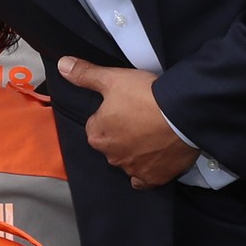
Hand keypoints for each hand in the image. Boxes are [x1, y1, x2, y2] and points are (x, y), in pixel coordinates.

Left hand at [57, 56, 196, 187]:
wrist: (182, 114)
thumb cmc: (146, 97)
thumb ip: (85, 74)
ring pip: (127, 160)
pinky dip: (146, 172)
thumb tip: (63, 65)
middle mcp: (111, 156)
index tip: (125, 106)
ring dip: (135, 150)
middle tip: (140, 117)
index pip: (96, 125)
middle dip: (122, 134)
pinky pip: (143, 180)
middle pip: (112, 144)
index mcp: (97, 135)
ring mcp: (132, 169)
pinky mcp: (153, 178)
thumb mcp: (112, 79)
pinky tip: (153, 160)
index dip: (110, 115)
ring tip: (152, 132)